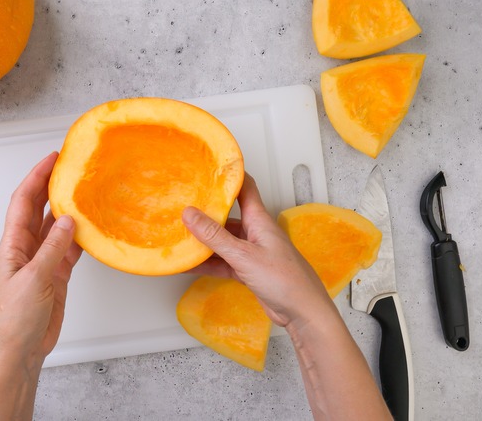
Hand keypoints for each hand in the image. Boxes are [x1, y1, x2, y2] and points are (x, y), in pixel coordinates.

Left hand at [0, 152, 82, 370]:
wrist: (21, 349)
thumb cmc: (15, 318)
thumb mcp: (33, 279)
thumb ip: (52, 249)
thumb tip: (67, 219)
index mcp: (12, 245)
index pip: (23, 202)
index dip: (35, 177)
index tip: (51, 159)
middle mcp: (26, 248)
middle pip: (38, 208)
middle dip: (50, 185)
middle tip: (69, 166)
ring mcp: (42, 261)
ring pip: (55, 226)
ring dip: (67, 209)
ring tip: (83, 190)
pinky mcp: (55, 274)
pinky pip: (68, 248)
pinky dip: (79, 237)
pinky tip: (90, 227)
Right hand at [181, 173, 333, 328]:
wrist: (302, 312)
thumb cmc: (283, 279)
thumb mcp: (243, 256)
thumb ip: (215, 236)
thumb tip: (189, 214)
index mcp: (260, 220)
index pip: (245, 189)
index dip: (229, 176)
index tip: (208, 169)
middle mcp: (256, 232)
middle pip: (228, 216)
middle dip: (206, 212)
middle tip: (181, 206)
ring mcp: (252, 252)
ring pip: (223, 241)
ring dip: (204, 241)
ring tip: (179, 237)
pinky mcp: (248, 270)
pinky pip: (223, 261)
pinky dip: (208, 263)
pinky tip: (189, 264)